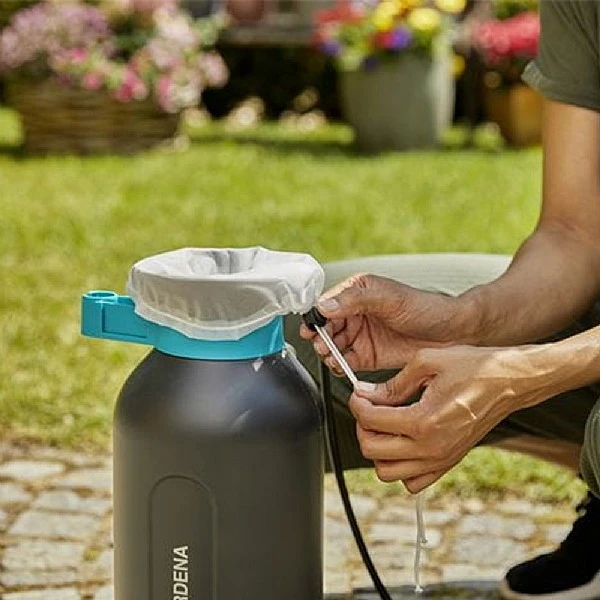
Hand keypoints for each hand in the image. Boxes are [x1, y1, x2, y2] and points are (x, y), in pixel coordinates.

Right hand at [300, 273, 466, 373]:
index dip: (316, 316)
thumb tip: (325, 305)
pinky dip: (339, 365)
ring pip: (332, 345)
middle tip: (323, 345)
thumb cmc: (425, 308)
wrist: (452, 334)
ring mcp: (360, 335)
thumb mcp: (389, 298)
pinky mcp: (367, 356)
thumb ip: (355, 299)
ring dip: (328, 352)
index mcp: (357, 292)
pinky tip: (342, 366)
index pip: (326, 302)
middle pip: (325, 326)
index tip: (312, 328)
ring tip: (332, 356)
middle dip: (321, 337)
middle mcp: (355, 313)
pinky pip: (345, 362)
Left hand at [349, 344, 555, 492]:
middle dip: (361, 426)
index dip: (357, 403)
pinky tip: (402, 442)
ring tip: (383, 426)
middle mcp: (431, 447)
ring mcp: (440, 459)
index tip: (359, 393)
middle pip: (372, 450)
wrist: (509, 381)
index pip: (370, 420)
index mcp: (424, 420)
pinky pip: (412, 482)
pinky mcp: (448, 463)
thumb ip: (392, 383)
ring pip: (387, 472)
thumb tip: (366, 393)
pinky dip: (400, 467)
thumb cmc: (473, 367)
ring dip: (377, 450)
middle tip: (369, 408)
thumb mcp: (426, 362)